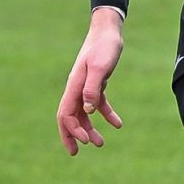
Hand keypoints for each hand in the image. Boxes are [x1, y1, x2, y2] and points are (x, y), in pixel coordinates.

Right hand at [56, 8, 126, 154]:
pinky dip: (106, 115)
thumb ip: (92, 88)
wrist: (109, 30)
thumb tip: (87, 110)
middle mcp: (76, 88)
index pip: (65, 114)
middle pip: (69, 117)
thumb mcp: (100, 68)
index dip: (72, 130)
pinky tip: (118, 124)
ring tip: (101, 143)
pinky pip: (98, 104)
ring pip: (83, 113)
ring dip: (89, 128)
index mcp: (74, 85)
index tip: (85, 141)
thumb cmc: (104, 47)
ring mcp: (86, 86)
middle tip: (77, 152)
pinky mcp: (97, 83)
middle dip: (71, 135)